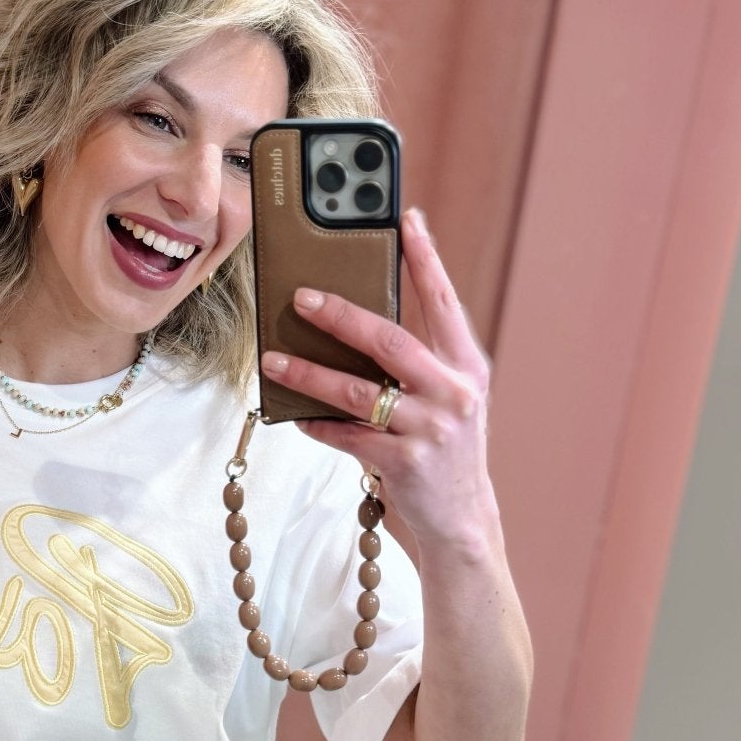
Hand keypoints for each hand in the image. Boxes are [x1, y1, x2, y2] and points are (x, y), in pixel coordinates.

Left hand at [259, 207, 495, 550]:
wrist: (462, 521)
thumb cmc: (443, 451)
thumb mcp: (446, 401)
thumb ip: (417, 365)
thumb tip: (352, 327)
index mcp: (467, 368)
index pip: (444, 302)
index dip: (426, 259)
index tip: (407, 219)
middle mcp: (454, 393)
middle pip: (389, 341)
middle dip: (341, 315)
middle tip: (302, 296)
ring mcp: (430, 430)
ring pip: (358, 391)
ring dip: (310, 373)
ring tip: (274, 359)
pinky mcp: (404, 464)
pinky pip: (348, 436)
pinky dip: (318, 424)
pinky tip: (295, 415)